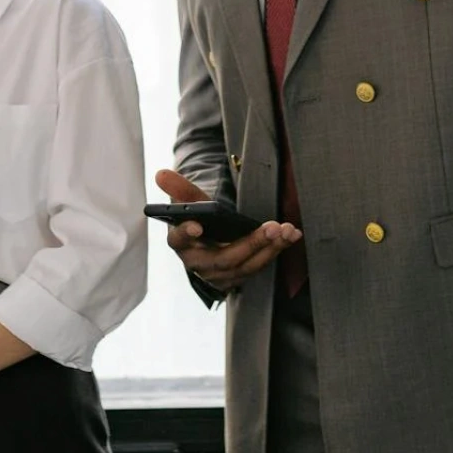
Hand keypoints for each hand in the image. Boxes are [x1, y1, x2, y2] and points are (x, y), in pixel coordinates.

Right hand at [154, 168, 297, 292]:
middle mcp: (198, 265)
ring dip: (269, 248)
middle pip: (223, 259)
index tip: (197, 226)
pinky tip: (290, 236)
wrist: (211, 240)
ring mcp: (219, 276)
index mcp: (181, 244)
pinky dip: (276, 251)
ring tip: (286, 230)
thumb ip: (180, 189)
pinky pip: (258, 266)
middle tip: (271, 227)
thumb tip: (161, 173)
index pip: (179, 240)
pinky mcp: (238, 278)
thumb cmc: (200, 219)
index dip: (186, 234)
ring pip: (246, 266)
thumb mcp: (191, 202)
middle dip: (250, 244)